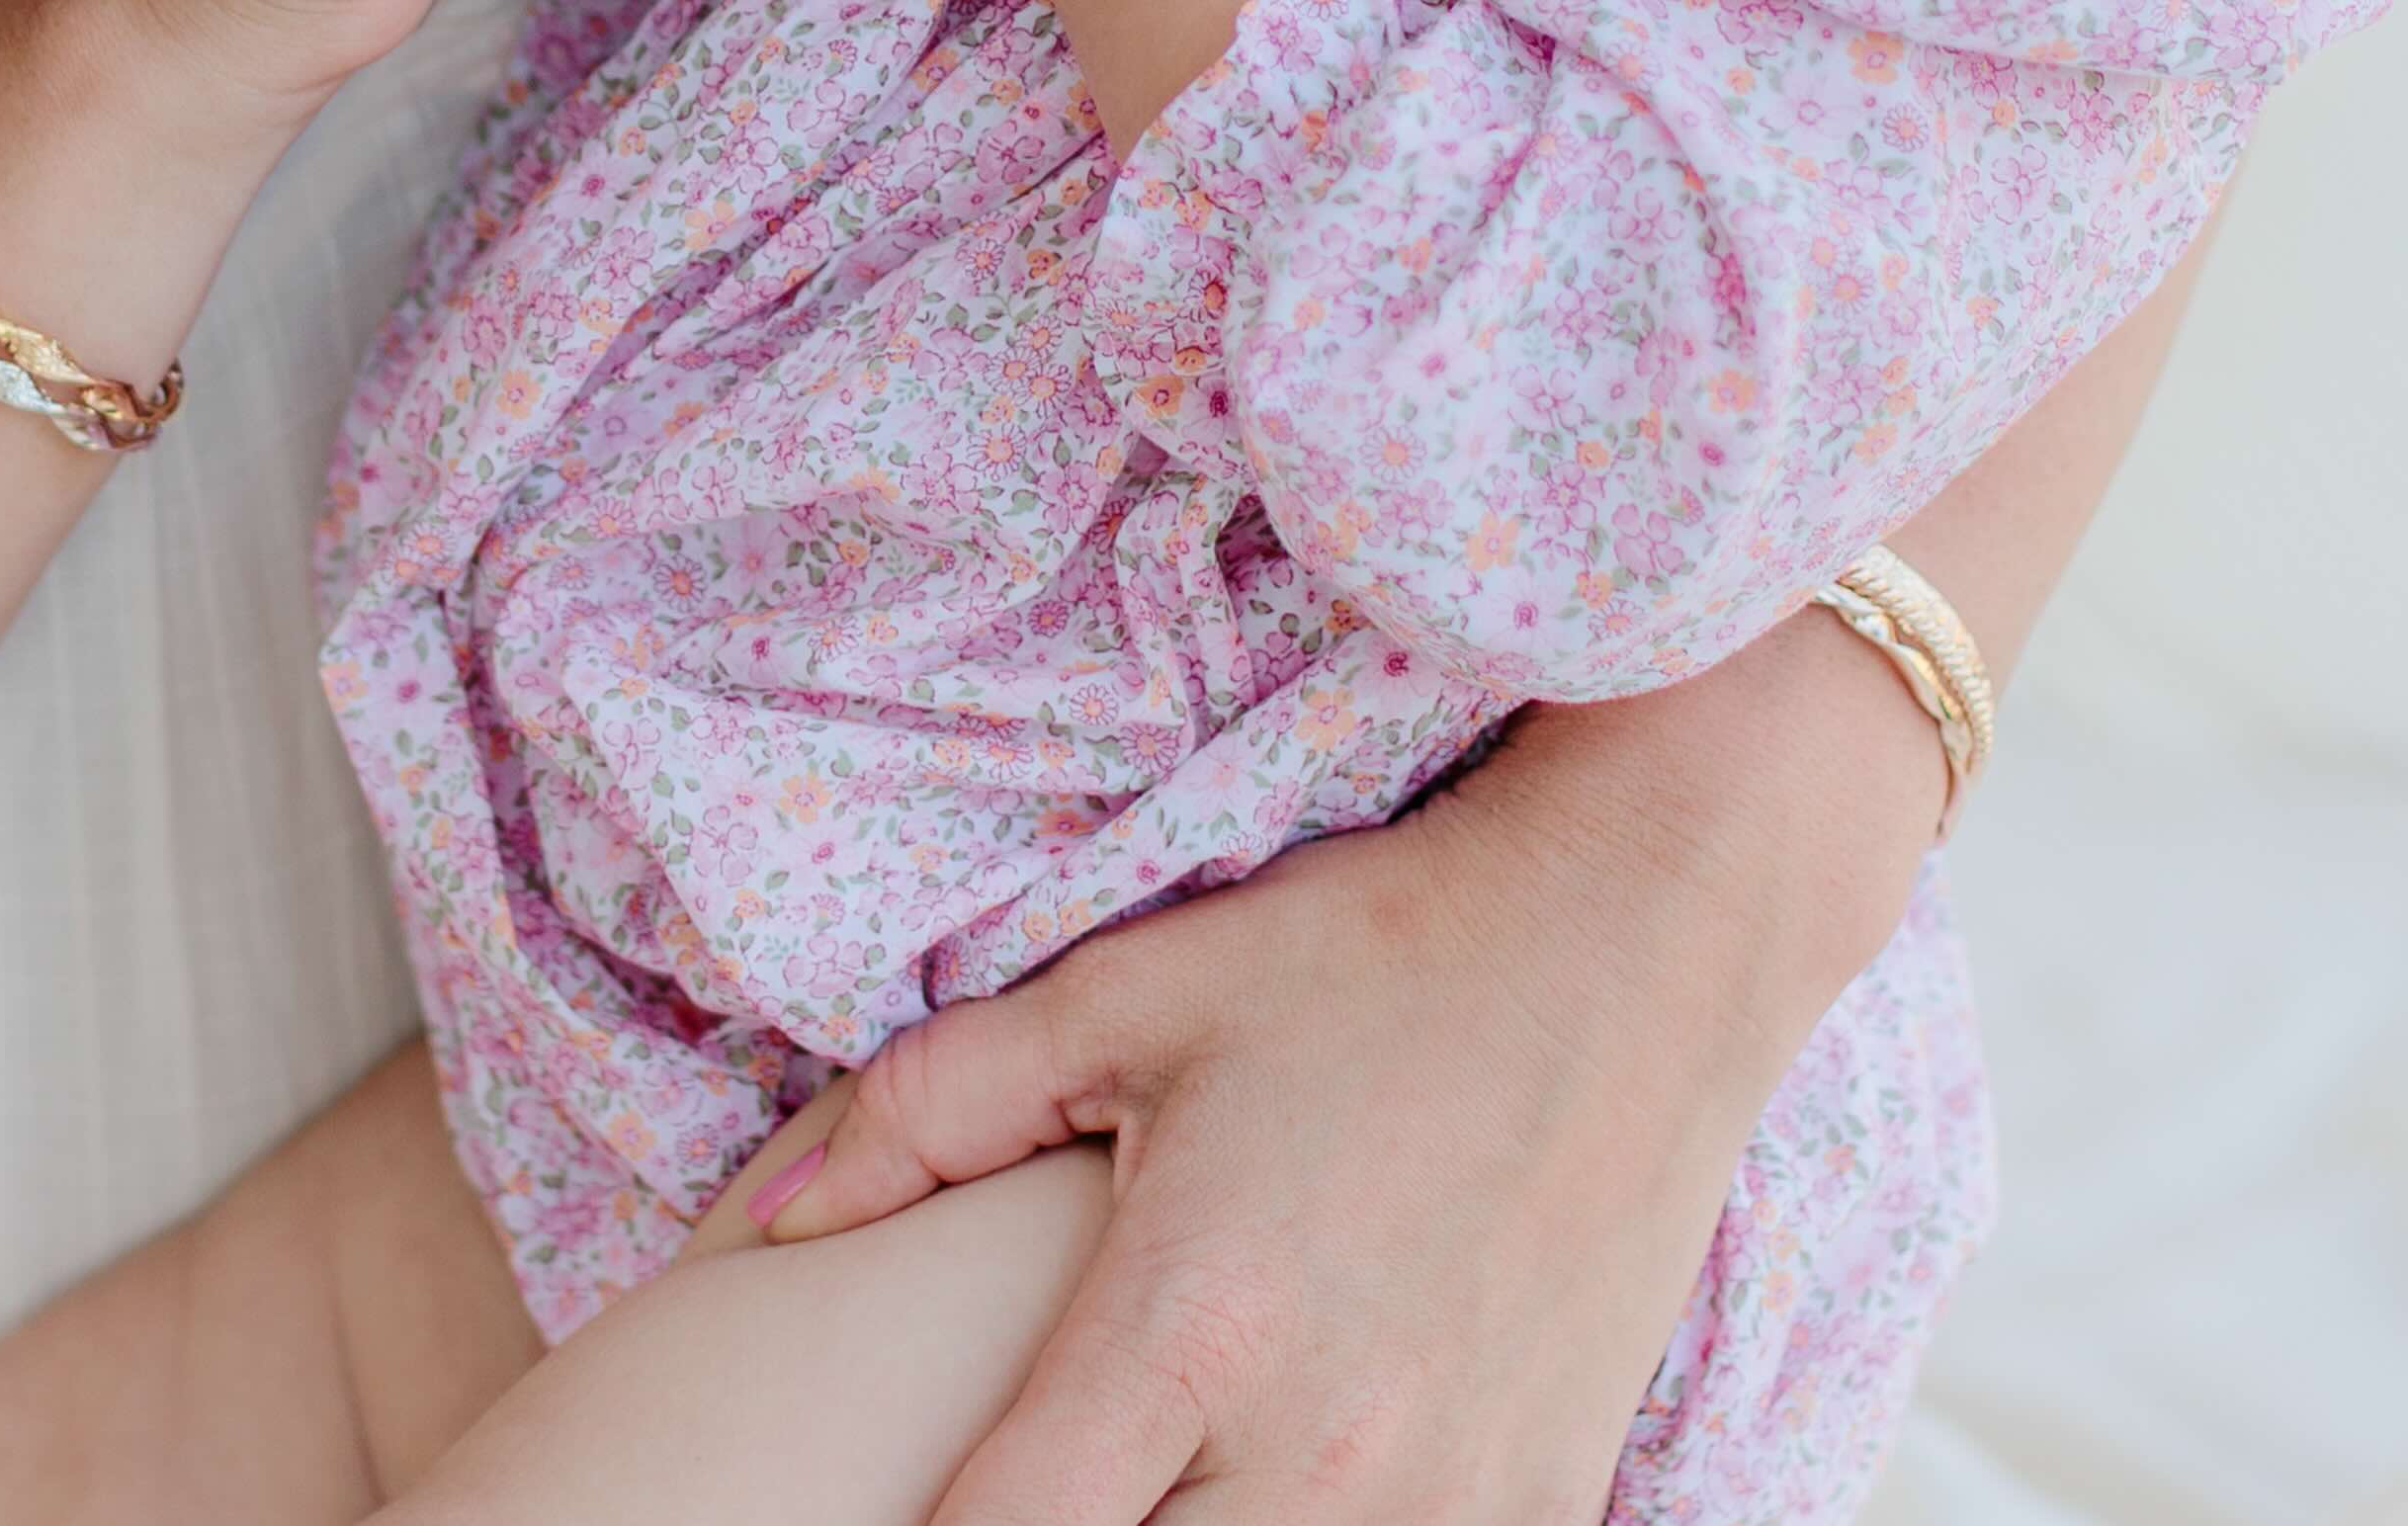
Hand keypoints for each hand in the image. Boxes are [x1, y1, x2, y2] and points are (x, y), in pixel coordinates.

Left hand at [736, 695, 1841, 1525]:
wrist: (1638, 938)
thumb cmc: (1374, 955)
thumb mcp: (1134, 994)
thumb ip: (936, 1107)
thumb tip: (768, 1219)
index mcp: (1190, 1325)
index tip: (882, 1509)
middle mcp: (1322, 1449)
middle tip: (1049, 1478)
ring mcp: (1450, 1504)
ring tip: (1153, 1476)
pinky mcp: (1547, 1511)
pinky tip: (1285, 1472)